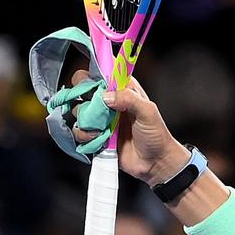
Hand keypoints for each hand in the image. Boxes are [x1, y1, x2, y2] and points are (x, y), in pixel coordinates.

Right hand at [68, 71, 187, 185]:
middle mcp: (109, 101)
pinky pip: (78, 130)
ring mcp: (100, 118)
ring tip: (101, 129)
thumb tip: (105, 96)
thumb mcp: (148, 112)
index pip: (103, 72)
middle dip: (82, 95)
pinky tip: (98, 139)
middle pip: (83, 88)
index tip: (92, 83)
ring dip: (85, 119)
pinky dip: (84, 134)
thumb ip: (130, 99)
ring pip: (78, 110)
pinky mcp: (94, 135)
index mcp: (124, 90)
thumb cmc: (156, 135)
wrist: (154, 163)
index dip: (94, 74)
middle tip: (93, 106)